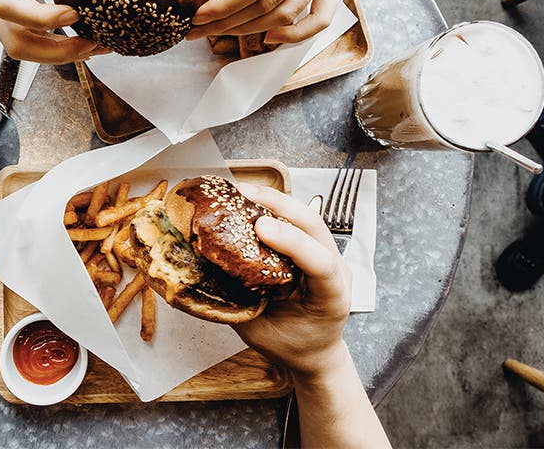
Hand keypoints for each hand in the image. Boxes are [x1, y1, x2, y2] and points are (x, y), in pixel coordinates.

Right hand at [0, 0, 100, 63]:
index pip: (8, 4)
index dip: (41, 17)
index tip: (74, 14)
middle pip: (15, 41)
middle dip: (55, 51)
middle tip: (91, 44)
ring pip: (21, 48)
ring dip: (57, 55)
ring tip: (92, 47)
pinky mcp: (12, 17)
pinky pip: (29, 41)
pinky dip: (54, 49)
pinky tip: (81, 43)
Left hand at [189, 0, 379, 43]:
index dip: (227, 3)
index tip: (200, 14)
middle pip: (272, 2)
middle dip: (231, 21)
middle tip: (200, 29)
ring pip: (291, 13)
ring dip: (253, 29)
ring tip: (222, 32)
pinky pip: (322, 16)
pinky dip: (297, 33)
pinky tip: (270, 37)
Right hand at [232, 182, 351, 376]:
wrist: (315, 352)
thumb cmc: (291, 347)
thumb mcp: (261, 335)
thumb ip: (239, 306)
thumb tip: (206, 277)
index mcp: (332, 298)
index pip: (321, 264)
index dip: (292, 242)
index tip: (261, 227)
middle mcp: (337, 271)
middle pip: (315, 227)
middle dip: (280, 205)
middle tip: (244, 194)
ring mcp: (329, 256)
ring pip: (307, 218)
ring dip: (276, 201)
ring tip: (243, 191)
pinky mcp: (315, 248)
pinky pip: (298, 222)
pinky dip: (275, 209)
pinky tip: (251, 202)